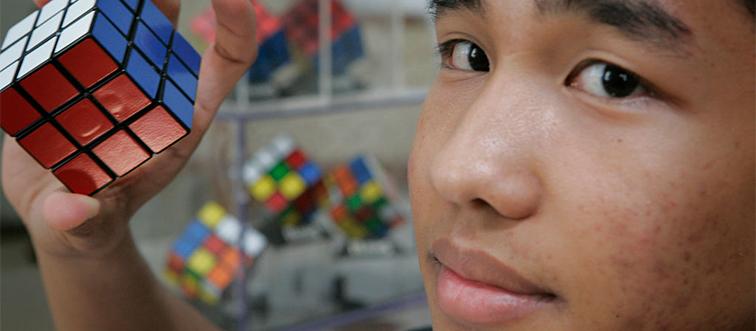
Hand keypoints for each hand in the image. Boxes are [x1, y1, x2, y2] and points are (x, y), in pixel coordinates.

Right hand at [2, 0, 256, 257]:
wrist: (59, 216)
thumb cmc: (95, 222)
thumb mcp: (90, 228)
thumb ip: (82, 221)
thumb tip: (68, 213)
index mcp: (180, 117)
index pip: (227, 61)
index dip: (235, 26)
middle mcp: (152, 86)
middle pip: (167, 24)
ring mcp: (115, 75)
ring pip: (123, 16)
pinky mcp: (78, 72)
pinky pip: (77, 28)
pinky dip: (64, 9)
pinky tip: (46, 5)